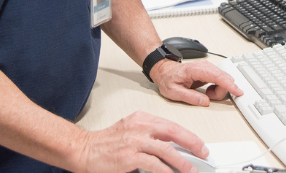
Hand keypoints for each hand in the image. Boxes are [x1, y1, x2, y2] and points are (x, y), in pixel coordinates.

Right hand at [76, 111, 206, 172]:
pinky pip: (154, 164)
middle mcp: (139, 126)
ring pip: (166, 149)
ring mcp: (135, 141)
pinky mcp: (129, 156)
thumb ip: (148, 135)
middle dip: (192, 143)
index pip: (170, 125)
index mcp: (141, 118)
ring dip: (181, 161)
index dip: (187, 135)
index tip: (198, 144)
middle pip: (173, 132)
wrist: (83, 149)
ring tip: (190, 170)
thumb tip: (170, 147)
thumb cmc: (105, 143)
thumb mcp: (129, 130)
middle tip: (203, 152)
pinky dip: (165, 171)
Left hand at [149, 59, 243, 106]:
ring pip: (224, 79)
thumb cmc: (168, 80)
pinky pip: (221, 80)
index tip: (238, 91)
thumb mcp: (174, 92)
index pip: (216, 76)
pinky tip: (208, 91)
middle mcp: (203, 66)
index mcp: (195, 70)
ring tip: (207, 94)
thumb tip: (205, 101)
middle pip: (224, 77)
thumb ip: (190, 97)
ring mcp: (207, 67)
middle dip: (222, 91)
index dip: (228, 84)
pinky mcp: (209, 70)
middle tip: (209, 97)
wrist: (165, 71)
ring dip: (219, 90)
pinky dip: (218, 88)